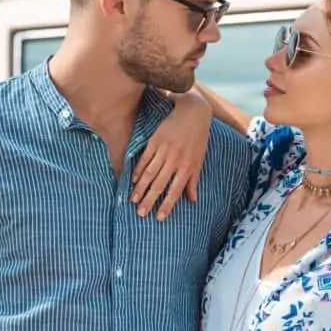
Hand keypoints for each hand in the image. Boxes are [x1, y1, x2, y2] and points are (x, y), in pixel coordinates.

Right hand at [130, 86, 211, 220]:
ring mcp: (164, 150)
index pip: (175, 190)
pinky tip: (132, 180)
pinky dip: (138, 170)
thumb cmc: (198, 138)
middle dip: (149, 200)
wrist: (193, 113)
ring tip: (133, 200)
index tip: (159, 217)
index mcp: (188, 166)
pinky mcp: (155, 140)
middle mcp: (175, 160)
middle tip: (140, 213)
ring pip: (150, 173)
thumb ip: (193, 180)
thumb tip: (192, 200)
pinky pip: (144, 158)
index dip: (167, 205)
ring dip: (140, 187)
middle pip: (160, 184)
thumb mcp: (199, 159)